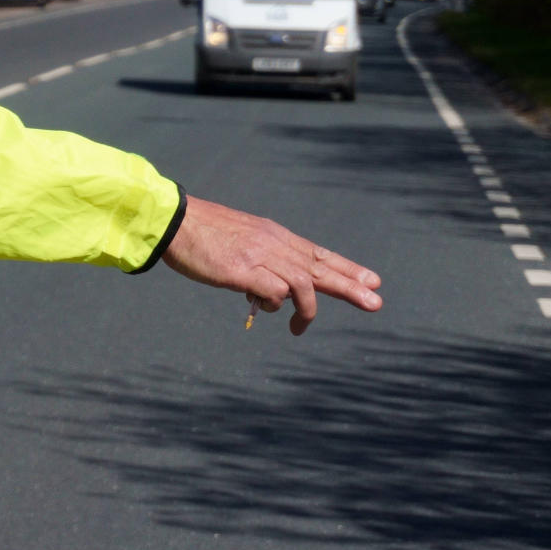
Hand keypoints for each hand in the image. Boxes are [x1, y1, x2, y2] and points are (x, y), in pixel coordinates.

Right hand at [162, 195, 381, 334]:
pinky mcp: (242, 270)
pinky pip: (274, 291)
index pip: (319, 253)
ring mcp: (260, 256)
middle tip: (376, 302)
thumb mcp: (241, 241)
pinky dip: (274, 303)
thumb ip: (261, 261)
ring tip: (299, 328)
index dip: (347, 267)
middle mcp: (274, 244)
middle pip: (321, 267)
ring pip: (303, 283)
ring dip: (308, 309)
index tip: (372, 280)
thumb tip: (270, 292)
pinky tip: (261, 307)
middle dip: (351, 285)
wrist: (174, 221)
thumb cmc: (202, 234)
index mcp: (275, 236)